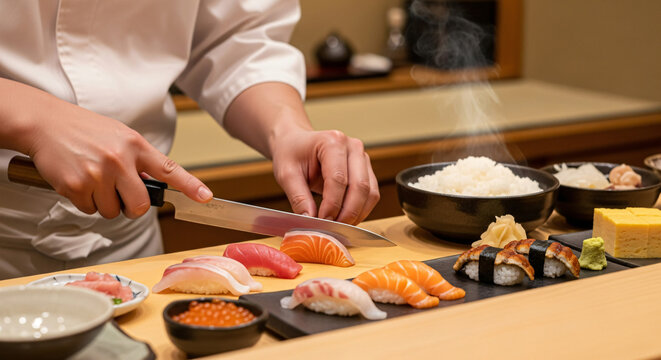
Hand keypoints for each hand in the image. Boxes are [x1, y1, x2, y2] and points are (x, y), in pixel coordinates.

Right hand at [0, 79, 211, 218]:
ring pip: (112, 211)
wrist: (45, 122)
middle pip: (139, 205)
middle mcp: (119, 159)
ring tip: (93, 179)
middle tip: (120, 196)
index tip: (206, 198)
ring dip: (104, 203)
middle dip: (131, 207)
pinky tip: (78, 181)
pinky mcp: (76, 186)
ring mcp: (98, 174)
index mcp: (135, 145)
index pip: (169, 169)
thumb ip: (139, 159)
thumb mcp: (120, 137)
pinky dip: (84, 201)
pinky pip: (89, 210)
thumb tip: (154, 184)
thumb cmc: (85, 130)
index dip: (190, 186)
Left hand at [224, 82, 379, 224]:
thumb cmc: (291, 153)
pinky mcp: (366, 169)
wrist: (296, 142)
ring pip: (370, 192)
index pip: (338, 178)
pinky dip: (361, 210)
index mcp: (332, 142)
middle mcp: (353, 147)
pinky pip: (371, 194)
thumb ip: (298, 197)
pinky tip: (346, 218)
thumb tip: (310, 220)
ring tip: (339, 226)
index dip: (332, 204)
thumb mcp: (286, 174)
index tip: (322, 221)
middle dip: (347, 212)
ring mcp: (362, 157)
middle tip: (332, 228)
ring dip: (357, 214)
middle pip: (360, 186)